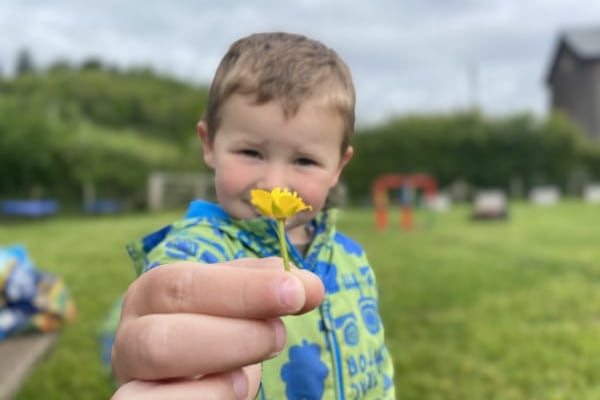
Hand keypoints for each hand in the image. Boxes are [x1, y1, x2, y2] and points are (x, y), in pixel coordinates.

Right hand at [110, 257, 324, 399]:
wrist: (192, 371)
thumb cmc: (217, 327)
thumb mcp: (241, 302)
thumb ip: (270, 289)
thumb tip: (309, 286)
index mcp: (151, 293)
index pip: (183, 284)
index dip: (242, 289)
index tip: (296, 292)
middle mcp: (129, 339)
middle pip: (161, 339)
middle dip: (233, 337)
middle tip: (279, 335)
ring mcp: (130, 383)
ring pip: (144, 391)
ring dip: (214, 378)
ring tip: (252, 371)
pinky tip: (235, 389)